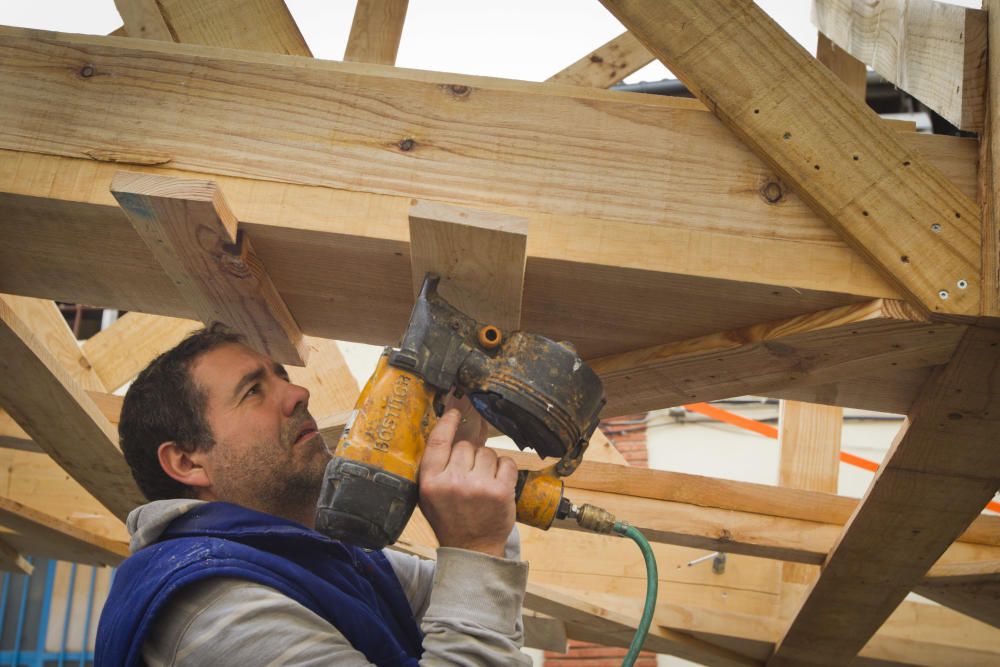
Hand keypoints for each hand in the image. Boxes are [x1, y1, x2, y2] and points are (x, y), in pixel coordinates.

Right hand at [418, 401, 516, 557]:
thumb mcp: (428, 496)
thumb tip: (449, 431)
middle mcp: (453, 481)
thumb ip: (435, 468)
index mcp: (430, 482)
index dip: (447, 423)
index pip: (438, 442)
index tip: (454, 413)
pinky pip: (506, 462)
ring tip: (483, 484)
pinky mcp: (500, 491)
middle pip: (466, 446)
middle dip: (470, 457)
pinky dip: (505, 470)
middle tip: (470, 476)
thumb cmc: (450, 520)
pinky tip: (498, 484)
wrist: (472, 550)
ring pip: (487, 453)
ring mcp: (478, 486)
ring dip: (488, 464)